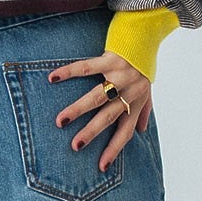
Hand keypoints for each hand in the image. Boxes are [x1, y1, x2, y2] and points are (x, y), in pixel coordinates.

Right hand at [46, 50, 153, 170]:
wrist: (148, 33)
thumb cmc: (144, 64)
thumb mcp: (148, 90)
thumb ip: (144, 111)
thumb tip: (142, 132)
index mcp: (136, 102)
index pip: (125, 131)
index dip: (114, 149)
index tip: (101, 167)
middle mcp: (129, 91)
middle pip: (108, 116)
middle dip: (92, 132)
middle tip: (75, 146)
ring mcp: (119, 74)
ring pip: (96, 96)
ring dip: (78, 109)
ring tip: (61, 121)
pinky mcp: (110, 58)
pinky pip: (87, 67)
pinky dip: (69, 72)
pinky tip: (53, 79)